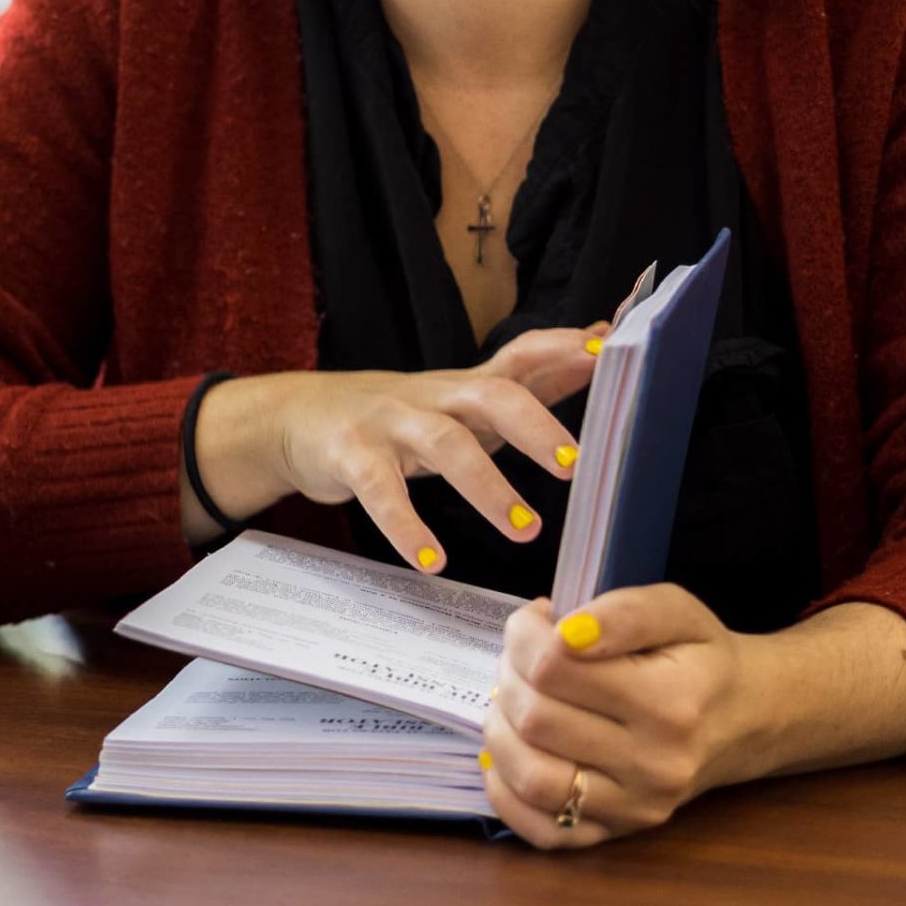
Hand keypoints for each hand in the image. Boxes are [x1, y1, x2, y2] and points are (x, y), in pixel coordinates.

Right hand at [184, 327, 604, 568]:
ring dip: (487, 488)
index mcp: (465, 385)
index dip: (562, 349)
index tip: (607, 351)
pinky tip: (432, 560)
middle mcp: (433, 396)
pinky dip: (407, 527)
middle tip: (575, 467)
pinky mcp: (351, 455)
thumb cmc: (399, 416)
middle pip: (492, 395)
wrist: (298, 417)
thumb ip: (527, 380)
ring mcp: (390, 423)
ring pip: (444, 444)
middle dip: (537, 426)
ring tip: (525, 531)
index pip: (521, 353)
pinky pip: (381, 491)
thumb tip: (597, 346)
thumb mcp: (460, 399)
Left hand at [479, 582, 752, 850]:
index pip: (555, 668)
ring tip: (513, 702)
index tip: (536, 621)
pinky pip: (544, 830)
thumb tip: (568, 631)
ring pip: (532, 778)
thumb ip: (623, 612)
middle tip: (523, 659)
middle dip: (511, 677)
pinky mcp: (618, 833)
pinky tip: (510, 754)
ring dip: (500, 732)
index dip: (525, 636)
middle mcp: (655, 764)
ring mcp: (635, 808)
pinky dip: (507, 794)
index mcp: (670, 702)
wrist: (744, 721)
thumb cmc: (701, 660)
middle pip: (536, 720)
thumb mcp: (677, 612)